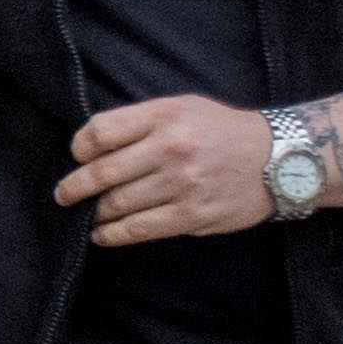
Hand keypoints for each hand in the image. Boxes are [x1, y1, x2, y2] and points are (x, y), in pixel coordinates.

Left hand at [59, 95, 279, 243]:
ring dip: (94, 213)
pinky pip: (139, 229)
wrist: (279, 159)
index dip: (79, 147)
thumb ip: (140, 121)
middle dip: (74, 187)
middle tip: (62, 196)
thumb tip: (92, 144)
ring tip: (86, 215)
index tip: (77, 156)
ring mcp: (181, 184)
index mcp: (164, 116)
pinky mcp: (192, 215)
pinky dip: (112, 235)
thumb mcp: (183, 107)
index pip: (101, 131)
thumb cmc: (222, 131)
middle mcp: (170, 148)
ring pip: (117, 204)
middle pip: (102, 172)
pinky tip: (102, 234)